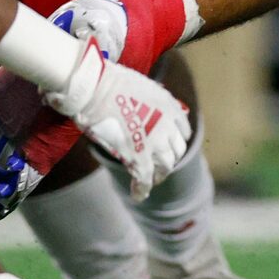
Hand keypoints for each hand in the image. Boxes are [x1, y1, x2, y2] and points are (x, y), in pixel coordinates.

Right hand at [40, 39, 191, 198]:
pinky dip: (142, 189)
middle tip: (159, 167)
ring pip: (164, 166)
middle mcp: (168, 126)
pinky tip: (138, 195)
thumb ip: (153, 101)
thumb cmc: (111, 83)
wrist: (95, 88)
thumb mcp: (144, 87)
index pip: (183, 132)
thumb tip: (150, 109)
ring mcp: (154, 142)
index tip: (168, 147)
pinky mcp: (137, 155)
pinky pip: (144, 178)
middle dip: (169, 160)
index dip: (175, 142)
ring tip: (151, 181)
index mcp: (171, 108)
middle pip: (176, 151)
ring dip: (158, 175)